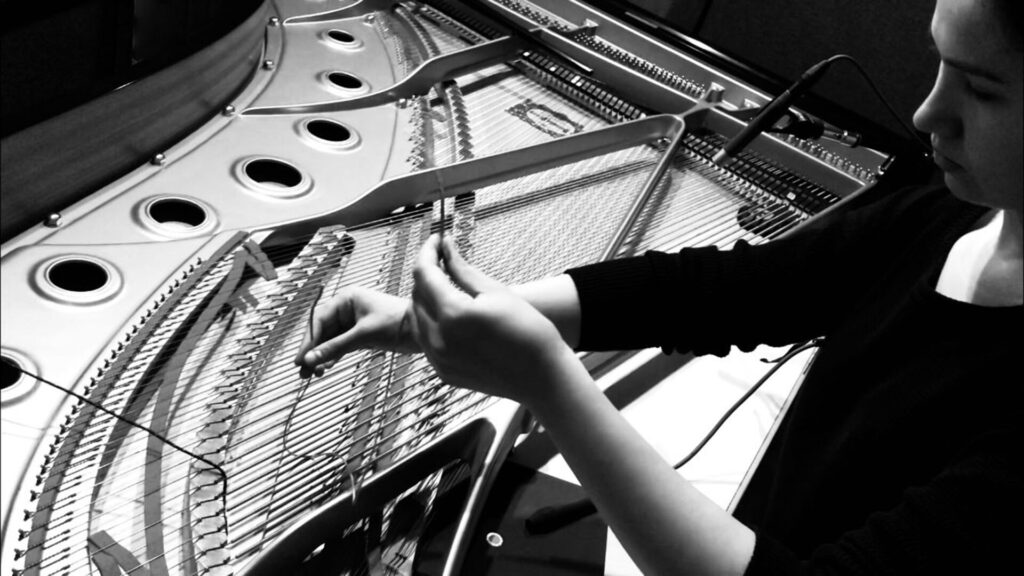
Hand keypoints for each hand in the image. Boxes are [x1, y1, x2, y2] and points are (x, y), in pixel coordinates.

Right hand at [294, 286, 417, 377]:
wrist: (424, 330)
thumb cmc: (398, 323)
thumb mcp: (364, 335)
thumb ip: (336, 347)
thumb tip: (311, 359)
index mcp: (347, 298)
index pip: (319, 320)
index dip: (308, 341)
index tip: (300, 360)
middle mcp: (348, 308)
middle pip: (322, 331)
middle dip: (313, 351)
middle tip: (302, 371)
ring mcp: (354, 321)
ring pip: (330, 340)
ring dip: (322, 356)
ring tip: (312, 374)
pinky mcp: (361, 334)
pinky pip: (341, 345)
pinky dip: (334, 356)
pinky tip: (326, 367)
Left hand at [410, 235, 573, 405]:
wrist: (542, 377)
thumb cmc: (528, 331)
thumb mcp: (496, 292)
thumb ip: (463, 269)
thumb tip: (446, 246)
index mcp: (453, 314)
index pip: (424, 274)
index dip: (427, 252)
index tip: (437, 239)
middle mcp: (438, 339)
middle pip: (416, 295)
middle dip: (426, 274)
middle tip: (443, 259)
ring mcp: (438, 359)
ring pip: (416, 318)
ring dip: (424, 297)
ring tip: (446, 285)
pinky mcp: (443, 372)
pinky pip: (425, 340)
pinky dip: (430, 321)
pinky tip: (449, 313)